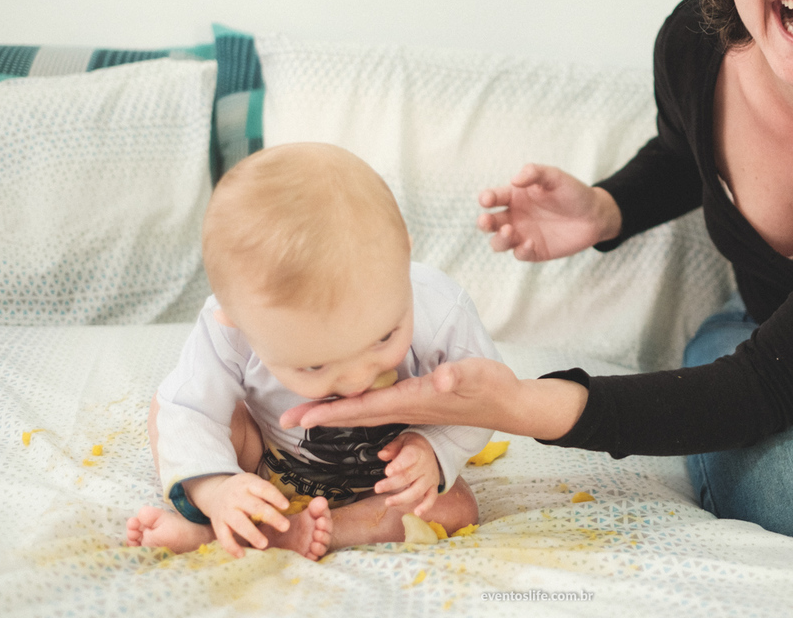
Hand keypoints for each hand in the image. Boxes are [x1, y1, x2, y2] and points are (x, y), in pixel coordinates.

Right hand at [184, 472, 290, 557]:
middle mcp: (236, 496)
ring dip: (252, 534)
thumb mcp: (254, 484)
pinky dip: (232, 547)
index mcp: (248, 484)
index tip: (286, 506)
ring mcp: (226, 510)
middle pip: (255, 507)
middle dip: (271, 517)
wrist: (215, 492)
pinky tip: (242, 555)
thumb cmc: (243, 491)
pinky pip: (223, 537)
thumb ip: (267, 494)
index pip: (263, 489)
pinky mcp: (217, 524)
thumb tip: (287, 509)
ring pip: (239, 523)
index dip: (275, 497)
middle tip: (285, 527)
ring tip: (264, 544)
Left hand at [279, 357, 587, 440]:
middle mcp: (405, 407)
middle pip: (355, 413)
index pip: (363, 407)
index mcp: (411, 400)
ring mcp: (409, 406)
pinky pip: (376, 407)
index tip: (300, 416)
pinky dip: (353, 405)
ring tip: (305, 411)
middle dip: (321, 415)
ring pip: (363, 411)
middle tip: (285, 417)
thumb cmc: (491, 386)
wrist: (506, 403)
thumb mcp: (478, 376)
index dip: (330, 411)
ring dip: (333, 411)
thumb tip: (444, 379)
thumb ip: (460, 377)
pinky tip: (343, 400)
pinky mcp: (415, 400)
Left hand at [375, 432, 440, 516]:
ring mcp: (429, 478)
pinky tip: (416, 512)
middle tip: (378, 488)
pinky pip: (431, 498)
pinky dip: (426, 506)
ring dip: (402, 498)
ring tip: (388, 502)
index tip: (387, 471)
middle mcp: (425, 466)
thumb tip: (382, 455)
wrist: (432, 449)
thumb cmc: (414, 446)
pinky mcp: (433, 486)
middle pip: (408, 477)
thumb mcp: (403, 440)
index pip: (409, 458)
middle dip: (392, 484)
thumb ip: (392, 447)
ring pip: (417, 490)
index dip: (398, 465)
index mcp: (417, 452)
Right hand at [477, 163, 621, 260]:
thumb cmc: (573, 192)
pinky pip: (520, 254)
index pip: (493, 198)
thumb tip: (514, 180)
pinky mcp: (535, 251)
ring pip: (499, 242)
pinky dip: (521, 250)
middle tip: (486, 220)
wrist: (595, 215)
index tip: (487, 200)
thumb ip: (535, 173)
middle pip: (489, 223)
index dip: (486, 198)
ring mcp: (523, 235)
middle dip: (484, 222)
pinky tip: (530, 242)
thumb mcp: (555, 176)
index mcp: (515, 196)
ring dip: (499, 239)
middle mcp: (515, 216)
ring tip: (509, 230)